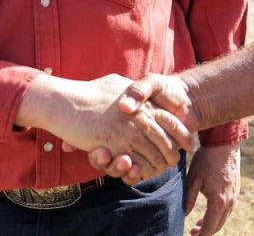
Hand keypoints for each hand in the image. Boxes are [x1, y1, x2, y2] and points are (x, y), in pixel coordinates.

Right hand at [23, 74, 197, 180]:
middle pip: (167, 140)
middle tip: (176, 161)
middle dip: (174, 152)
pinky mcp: (115, 144)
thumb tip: (137, 90)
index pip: (171, 120)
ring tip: (160, 169)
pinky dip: (140, 170)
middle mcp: (140, 115)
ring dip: (158, 165)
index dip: (182, 133)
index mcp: (143, 101)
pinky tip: (140, 171)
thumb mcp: (116, 83)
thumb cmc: (89, 92)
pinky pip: (134, 162)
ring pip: (153, 154)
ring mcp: (128, 130)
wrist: (65, 102)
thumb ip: (131, 89)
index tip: (189, 143)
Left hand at [186, 143, 240, 235]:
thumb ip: (188, 199)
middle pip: (218, 225)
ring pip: (224, 218)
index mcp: (218, 201)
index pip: (210, 227)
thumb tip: (183, 215)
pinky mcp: (236, 190)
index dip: (200, 235)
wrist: (224, 143)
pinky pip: (228, 209)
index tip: (191, 235)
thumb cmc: (207, 159)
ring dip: (212, 223)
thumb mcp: (193, 179)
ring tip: (199, 224)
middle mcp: (230, 201)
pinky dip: (219, 214)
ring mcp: (235, 195)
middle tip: (193, 231)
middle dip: (206, 231)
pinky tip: (209, 211)